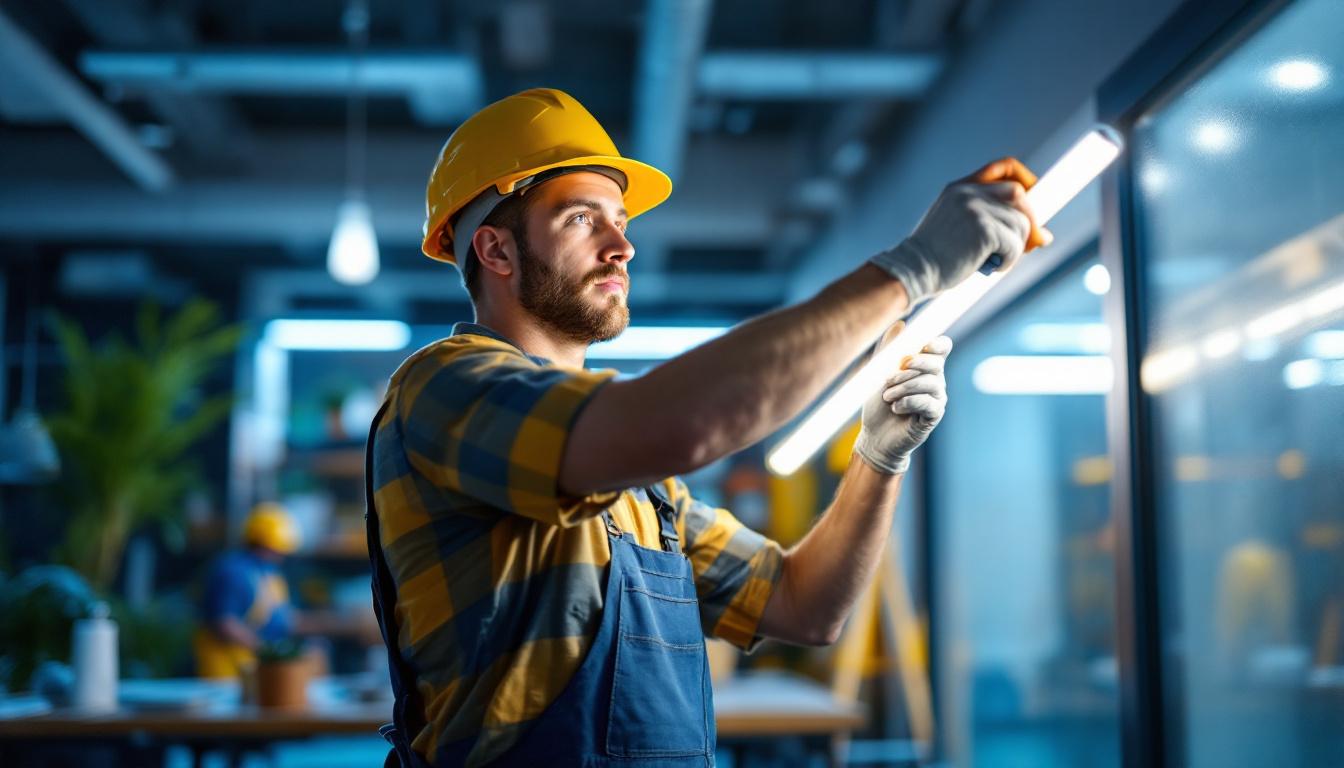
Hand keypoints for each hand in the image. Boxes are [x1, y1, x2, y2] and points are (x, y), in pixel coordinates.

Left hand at [854, 327, 951, 474]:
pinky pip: (928, 402)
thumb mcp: (878, 372)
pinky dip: (908, 402)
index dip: (937, 343)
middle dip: (911, 366)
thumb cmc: (878, 403)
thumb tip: (901, 324)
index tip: (924, 345)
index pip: (942, 347)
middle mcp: (935, 380)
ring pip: (930, 383)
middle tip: (888, 377)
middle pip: (936, 363)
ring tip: (887, 396)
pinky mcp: (934, 415)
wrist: (874, 436)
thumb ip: (888, 349)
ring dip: (903, 387)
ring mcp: (937, 398)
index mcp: (924, 366)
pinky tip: (895, 408)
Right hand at [869, 157, 1051, 306]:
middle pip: (1018, 195)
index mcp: (960, 188)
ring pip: (1020, 223)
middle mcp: (968, 193)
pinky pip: (1014, 244)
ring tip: (998, 260)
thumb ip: (991, 220)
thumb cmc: (934, 257)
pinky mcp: (983, 230)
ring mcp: (975, 209)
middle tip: (1028, 243)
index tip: (1031, 197)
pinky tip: (994, 266)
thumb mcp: (957, 227)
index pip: (1003, 166)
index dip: (1023, 178)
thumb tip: (1044, 236)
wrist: (912, 270)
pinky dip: (1010, 259)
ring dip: (1016, 246)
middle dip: (1028, 220)